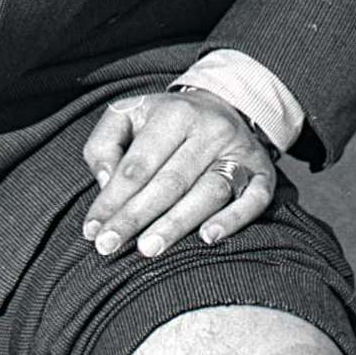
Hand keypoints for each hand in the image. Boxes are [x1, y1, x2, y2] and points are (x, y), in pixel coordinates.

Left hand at [81, 86, 275, 257]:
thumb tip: (105, 182)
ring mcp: (240, 152)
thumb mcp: (128, 115)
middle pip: (170, 182)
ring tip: (149, 249)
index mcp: (174, 114)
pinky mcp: (263, 172)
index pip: (138, 165)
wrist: (225, 104)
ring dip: (177, 224)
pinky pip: (253, 199)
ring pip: (209, 192)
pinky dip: (233, 220)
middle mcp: (210, 130)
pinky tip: (207, 238)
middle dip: (136, 218)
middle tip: (110, 246)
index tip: (92, 231)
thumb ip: (104, 144)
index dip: (112, 200)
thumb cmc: (166, 122)